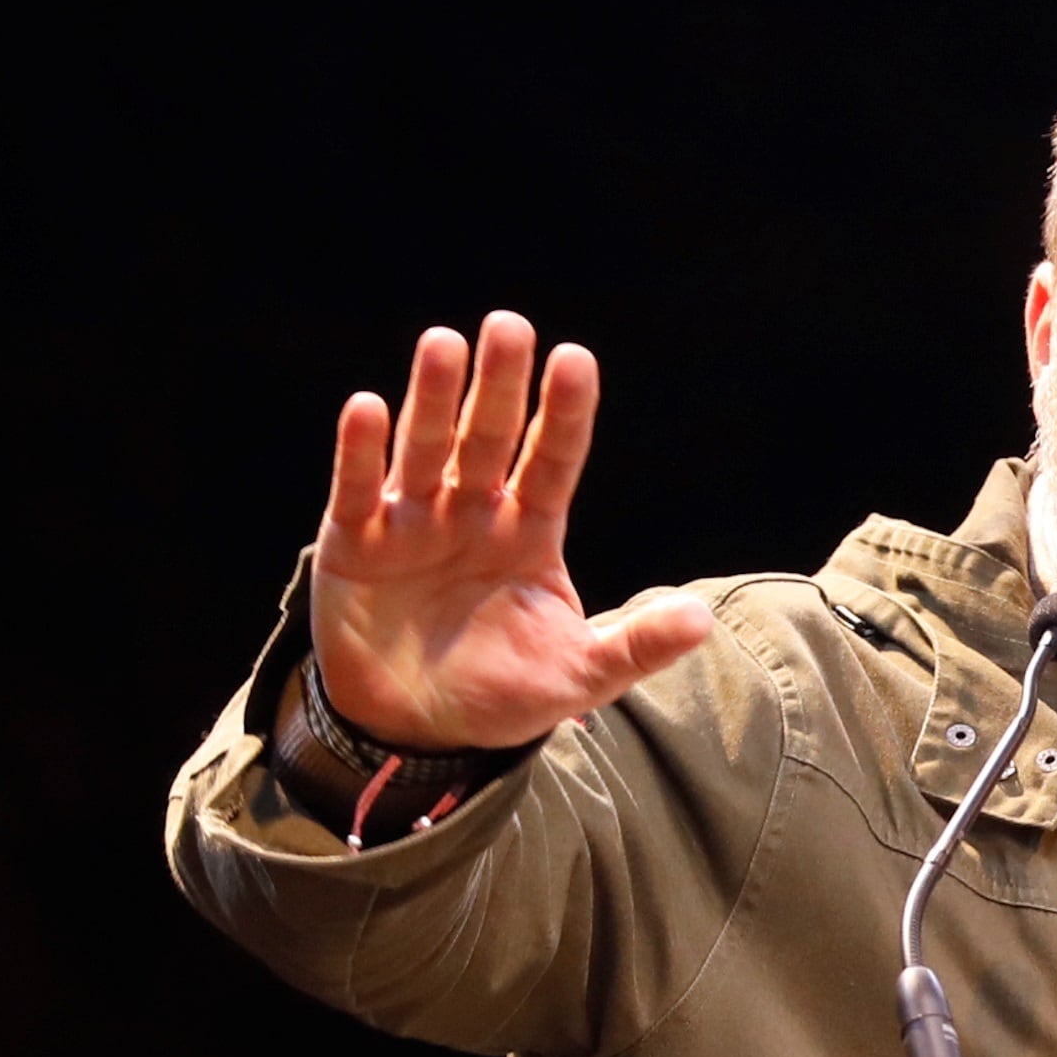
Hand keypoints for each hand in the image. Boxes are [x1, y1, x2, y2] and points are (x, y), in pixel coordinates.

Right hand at [308, 313, 713, 750]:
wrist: (417, 731)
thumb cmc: (501, 694)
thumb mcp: (577, 676)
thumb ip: (635, 646)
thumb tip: (701, 620)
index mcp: (530, 532)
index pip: (553, 461)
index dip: (564, 413)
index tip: (575, 359)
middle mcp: (472, 512)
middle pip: (489, 438)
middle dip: (500, 385)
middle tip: (509, 326)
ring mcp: (413, 521)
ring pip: (426, 448)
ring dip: (433, 398)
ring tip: (444, 344)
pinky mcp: (355, 541)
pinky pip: (359, 487)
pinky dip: (360, 450)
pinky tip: (367, 407)